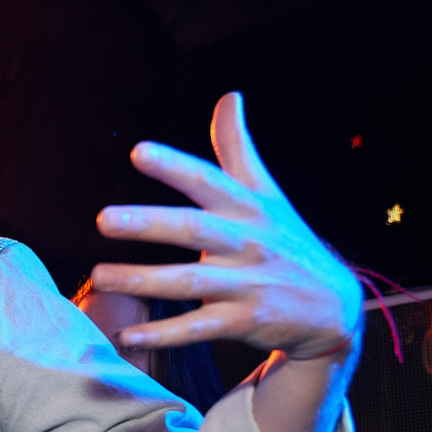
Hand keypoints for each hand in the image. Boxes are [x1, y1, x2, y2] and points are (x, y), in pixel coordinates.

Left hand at [91, 93, 361, 359]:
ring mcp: (247, 283)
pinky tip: (126, 336)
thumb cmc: (286, 240)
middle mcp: (247, 241)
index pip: (207, 180)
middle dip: (149, 223)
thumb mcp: (266, 192)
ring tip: (97, 277)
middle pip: (194, 229)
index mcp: (247, 207)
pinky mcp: (245, 321)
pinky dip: (164, 333)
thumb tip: (229, 95)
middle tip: (104, 218)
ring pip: (188, 282)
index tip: (137, 151)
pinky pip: (199, 328)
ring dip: (142, 281)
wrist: (333, 306)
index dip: (174, 166)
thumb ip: (237, 147)